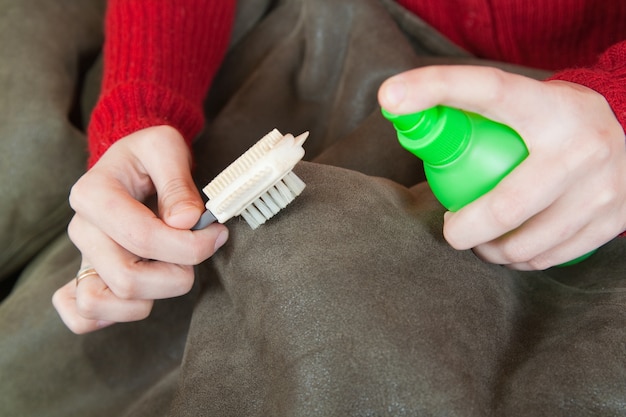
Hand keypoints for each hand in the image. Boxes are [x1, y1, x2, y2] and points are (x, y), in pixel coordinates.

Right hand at [53, 125, 227, 332]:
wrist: (134, 161)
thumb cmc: (150, 153)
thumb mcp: (167, 147)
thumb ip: (177, 182)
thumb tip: (186, 220)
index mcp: (94, 194)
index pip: (142, 237)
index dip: (189, 245)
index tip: (216, 234)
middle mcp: (82, 228)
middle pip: (126, 279)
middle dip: (177, 275)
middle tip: (200, 252)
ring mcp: (82, 256)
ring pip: (100, 303)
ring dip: (149, 299)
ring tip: (172, 272)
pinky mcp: (87, 275)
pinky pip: (80, 315)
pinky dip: (110, 317)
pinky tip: (142, 297)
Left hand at [378, 65, 625, 269]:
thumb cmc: (554, 125)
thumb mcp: (527, 104)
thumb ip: (479, 115)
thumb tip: (412, 126)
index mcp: (547, 106)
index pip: (486, 90)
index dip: (436, 88)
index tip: (391, 95)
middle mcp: (580, 145)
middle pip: (505, 207)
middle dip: (464, 230)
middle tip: (452, 230)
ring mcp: (602, 186)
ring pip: (525, 244)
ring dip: (491, 251)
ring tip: (482, 241)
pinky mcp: (615, 219)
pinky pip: (550, 257)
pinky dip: (522, 260)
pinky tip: (514, 248)